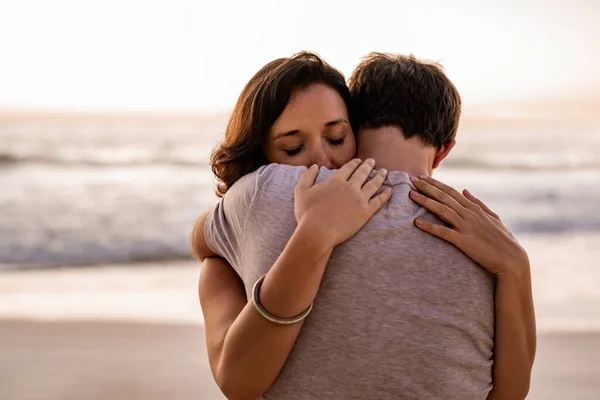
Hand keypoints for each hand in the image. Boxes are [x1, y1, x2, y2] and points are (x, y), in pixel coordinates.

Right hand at [294, 158, 391, 248]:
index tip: (359, 161)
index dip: (354, 163)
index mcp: (336, 180)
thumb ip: (307, 176)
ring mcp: (359, 199)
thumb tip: (315, 166)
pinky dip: (385, 195)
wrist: (318, 232)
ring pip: (373, 184)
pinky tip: (389, 190)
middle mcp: (350, 187)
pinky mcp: (366, 212)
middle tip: (373, 161)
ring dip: (380, 176)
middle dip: (368, 165)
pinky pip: (379, 201)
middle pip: (363, 173)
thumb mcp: (301, 191)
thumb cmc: (307, 213)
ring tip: (384, 172)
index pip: (348, 168)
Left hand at [408, 175, 527, 276]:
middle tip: (411, 180)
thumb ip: (478, 204)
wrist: (512, 260)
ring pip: (442, 210)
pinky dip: (430, 227)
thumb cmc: (503, 240)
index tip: (422, 178)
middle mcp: (469, 215)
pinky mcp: (464, 241)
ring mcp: (466, 227)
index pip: (451, 192)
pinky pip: (444, 232)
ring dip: (425, 202)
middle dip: (427, 188)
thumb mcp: (493, 218)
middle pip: (444, 197)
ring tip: (411, 195)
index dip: (436, 184)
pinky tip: (417, 222)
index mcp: (474, 209)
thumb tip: (465, 190)